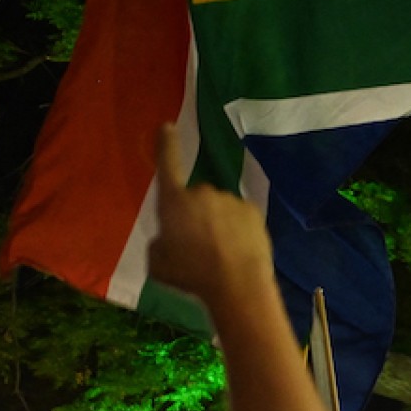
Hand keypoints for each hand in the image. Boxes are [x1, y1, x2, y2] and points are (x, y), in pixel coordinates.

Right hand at [145, 123, 274, 303]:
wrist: (238, 285)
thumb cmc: (191, 275)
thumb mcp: (157, 263)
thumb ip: (159, 243)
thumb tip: (168, 238)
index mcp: (174, 201)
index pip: (167, 165)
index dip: (166, 145)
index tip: (168, 126)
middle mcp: (202, 193)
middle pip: (195, 200)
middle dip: (195, 216)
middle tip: (197, 246)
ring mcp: (231, 200)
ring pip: (219, 209)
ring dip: (218, 224)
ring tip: (220, 254)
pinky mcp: (253, 211)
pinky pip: (240, 217)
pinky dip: (238, 229)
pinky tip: (238, 251)